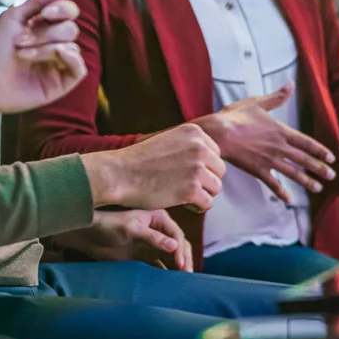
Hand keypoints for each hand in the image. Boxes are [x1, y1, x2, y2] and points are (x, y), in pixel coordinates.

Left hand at [0, 0, 85, 115]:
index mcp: (46, 26)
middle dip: (46, 33)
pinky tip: (58, 55)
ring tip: (22, 54)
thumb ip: (40, 0)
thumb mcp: (14, 16)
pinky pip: (80, 68)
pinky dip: (72, 59)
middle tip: (20, 41)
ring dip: (46, 48)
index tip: (44, 14)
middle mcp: (55, 43)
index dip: (62, 9)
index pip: (69, 11)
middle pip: (71, 29)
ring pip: (73, 46)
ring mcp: (59, 63)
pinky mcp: (61, 82)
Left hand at [53, 210, 191, 272]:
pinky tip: (169, 282)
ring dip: (178, 267)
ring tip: (183, 280)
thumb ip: (152, 237)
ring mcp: (152, 245)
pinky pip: (159, 266)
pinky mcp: (144, 257)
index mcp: (158, 218)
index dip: (181, 249)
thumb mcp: (131, 228)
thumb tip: (175, 246)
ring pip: (172, 257)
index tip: (180, 263)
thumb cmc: (109, 225)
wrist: (90, 236)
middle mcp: (159, 231)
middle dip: (184, 259)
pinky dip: (166, 273)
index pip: (177, 234)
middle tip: (187, 274)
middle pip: (178, 246)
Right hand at [83, 124, 225, 212]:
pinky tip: (182, 203)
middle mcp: (199, 148)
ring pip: (216, 188)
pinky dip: (197, 207)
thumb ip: (189, 145)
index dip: (203, 167)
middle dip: (205, 181)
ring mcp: (197, 169)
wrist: (120, 174)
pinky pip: (208, 203)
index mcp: (194, 132)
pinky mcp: (192, 190)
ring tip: (183, 195)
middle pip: (219, 171)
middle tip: (185, 186)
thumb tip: (211, 159)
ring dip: (202, 194)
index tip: (186, 173)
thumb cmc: (140, 161)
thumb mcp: (168, 140)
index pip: (215, 154)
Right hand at [194, 82, 336, 203]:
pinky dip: (282, 193)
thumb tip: (290, 84)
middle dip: (319, 168)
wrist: (220, 134)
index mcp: (281, 131)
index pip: (306, 143)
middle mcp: (279, 147)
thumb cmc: (236, 116)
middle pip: (304, 160)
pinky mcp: (258, 170)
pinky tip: (289, 200)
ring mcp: (270, 160)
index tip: (331, 158)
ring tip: (318, 188)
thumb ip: (277, 97)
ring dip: (307, 182)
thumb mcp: (258, 103)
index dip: (320, 151)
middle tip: (332, 176)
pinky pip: (273, 184)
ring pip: (293, 174)